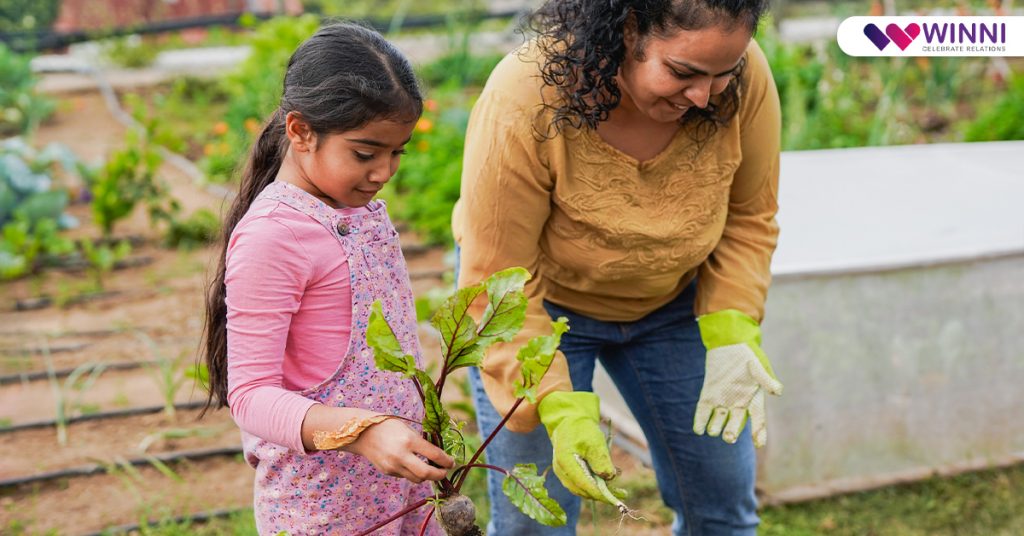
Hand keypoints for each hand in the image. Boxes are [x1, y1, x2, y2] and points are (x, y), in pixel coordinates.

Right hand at [346, 417, 453, 483]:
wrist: (363, 433)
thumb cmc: (389, 426)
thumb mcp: (407, 429)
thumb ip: (421, 442)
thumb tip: (439, 455)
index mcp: (409, 440)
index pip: (434, 455)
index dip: (447, 461)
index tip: (452, 462)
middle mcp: (401, 455)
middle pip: (426, 474)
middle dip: (440, 475)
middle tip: (445, 472)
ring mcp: (393, 466)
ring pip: (417, 479)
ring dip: (426, 476)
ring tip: (431, 469)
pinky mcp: (388, 472)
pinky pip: (405, 476)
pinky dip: (412, 473)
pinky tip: (412, 464)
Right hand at [538, 391, 623, 503]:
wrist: (569, 421)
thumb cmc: (581, 429)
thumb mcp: (594, 440)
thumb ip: (600, 459)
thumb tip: (608, 477)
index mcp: (565, 462)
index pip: (584, 484)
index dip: (600, 493)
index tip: (615, 499)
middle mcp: (561, 471)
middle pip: (583, 490)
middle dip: (602, 494)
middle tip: (622, 494)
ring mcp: (562, 473)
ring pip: (582, 489)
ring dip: (599, 490)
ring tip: (618, 488)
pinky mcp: (568, 473)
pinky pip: (581, 484)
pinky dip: (594, 485)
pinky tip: (607, 480)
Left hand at [694, 309, 782, 447]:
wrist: (729, 343)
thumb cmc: (748, 354)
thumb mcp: (758, 366)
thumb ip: (766, 379)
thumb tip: (778, 391)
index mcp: (753, 398)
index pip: (758, 419)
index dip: (759, 432)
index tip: (759, 443)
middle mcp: (738, 403)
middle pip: (736, 422)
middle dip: (732, 431)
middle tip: (729, 438)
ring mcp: (723, 400)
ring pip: (719, 419)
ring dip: (716, 426)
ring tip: (712, 431)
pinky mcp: (709, 394)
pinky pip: (704, 410)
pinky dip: (701, 420)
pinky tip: (698, 429)